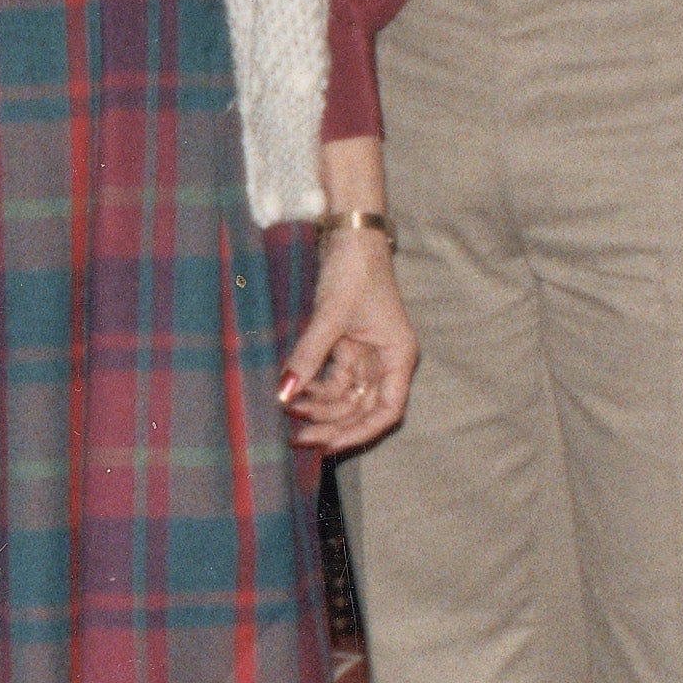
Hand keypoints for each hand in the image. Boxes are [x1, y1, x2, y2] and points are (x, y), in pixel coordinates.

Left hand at [278, 224, 414, 454]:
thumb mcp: (330, 316)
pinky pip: (332, 379)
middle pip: (362, 409)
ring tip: (286, 408)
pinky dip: (313, 386)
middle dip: (331, 424)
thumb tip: (284, 393)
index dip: (359, 432)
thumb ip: (308, 356)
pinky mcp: (347, 347)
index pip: (387, 410)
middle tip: (296, 437)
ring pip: (344, 397)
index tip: (328, 445)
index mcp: (398, 356)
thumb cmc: (354, 271)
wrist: (349, 236)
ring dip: (318, 406)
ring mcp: (367, 355)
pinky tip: (291, 389)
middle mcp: (386, 361)